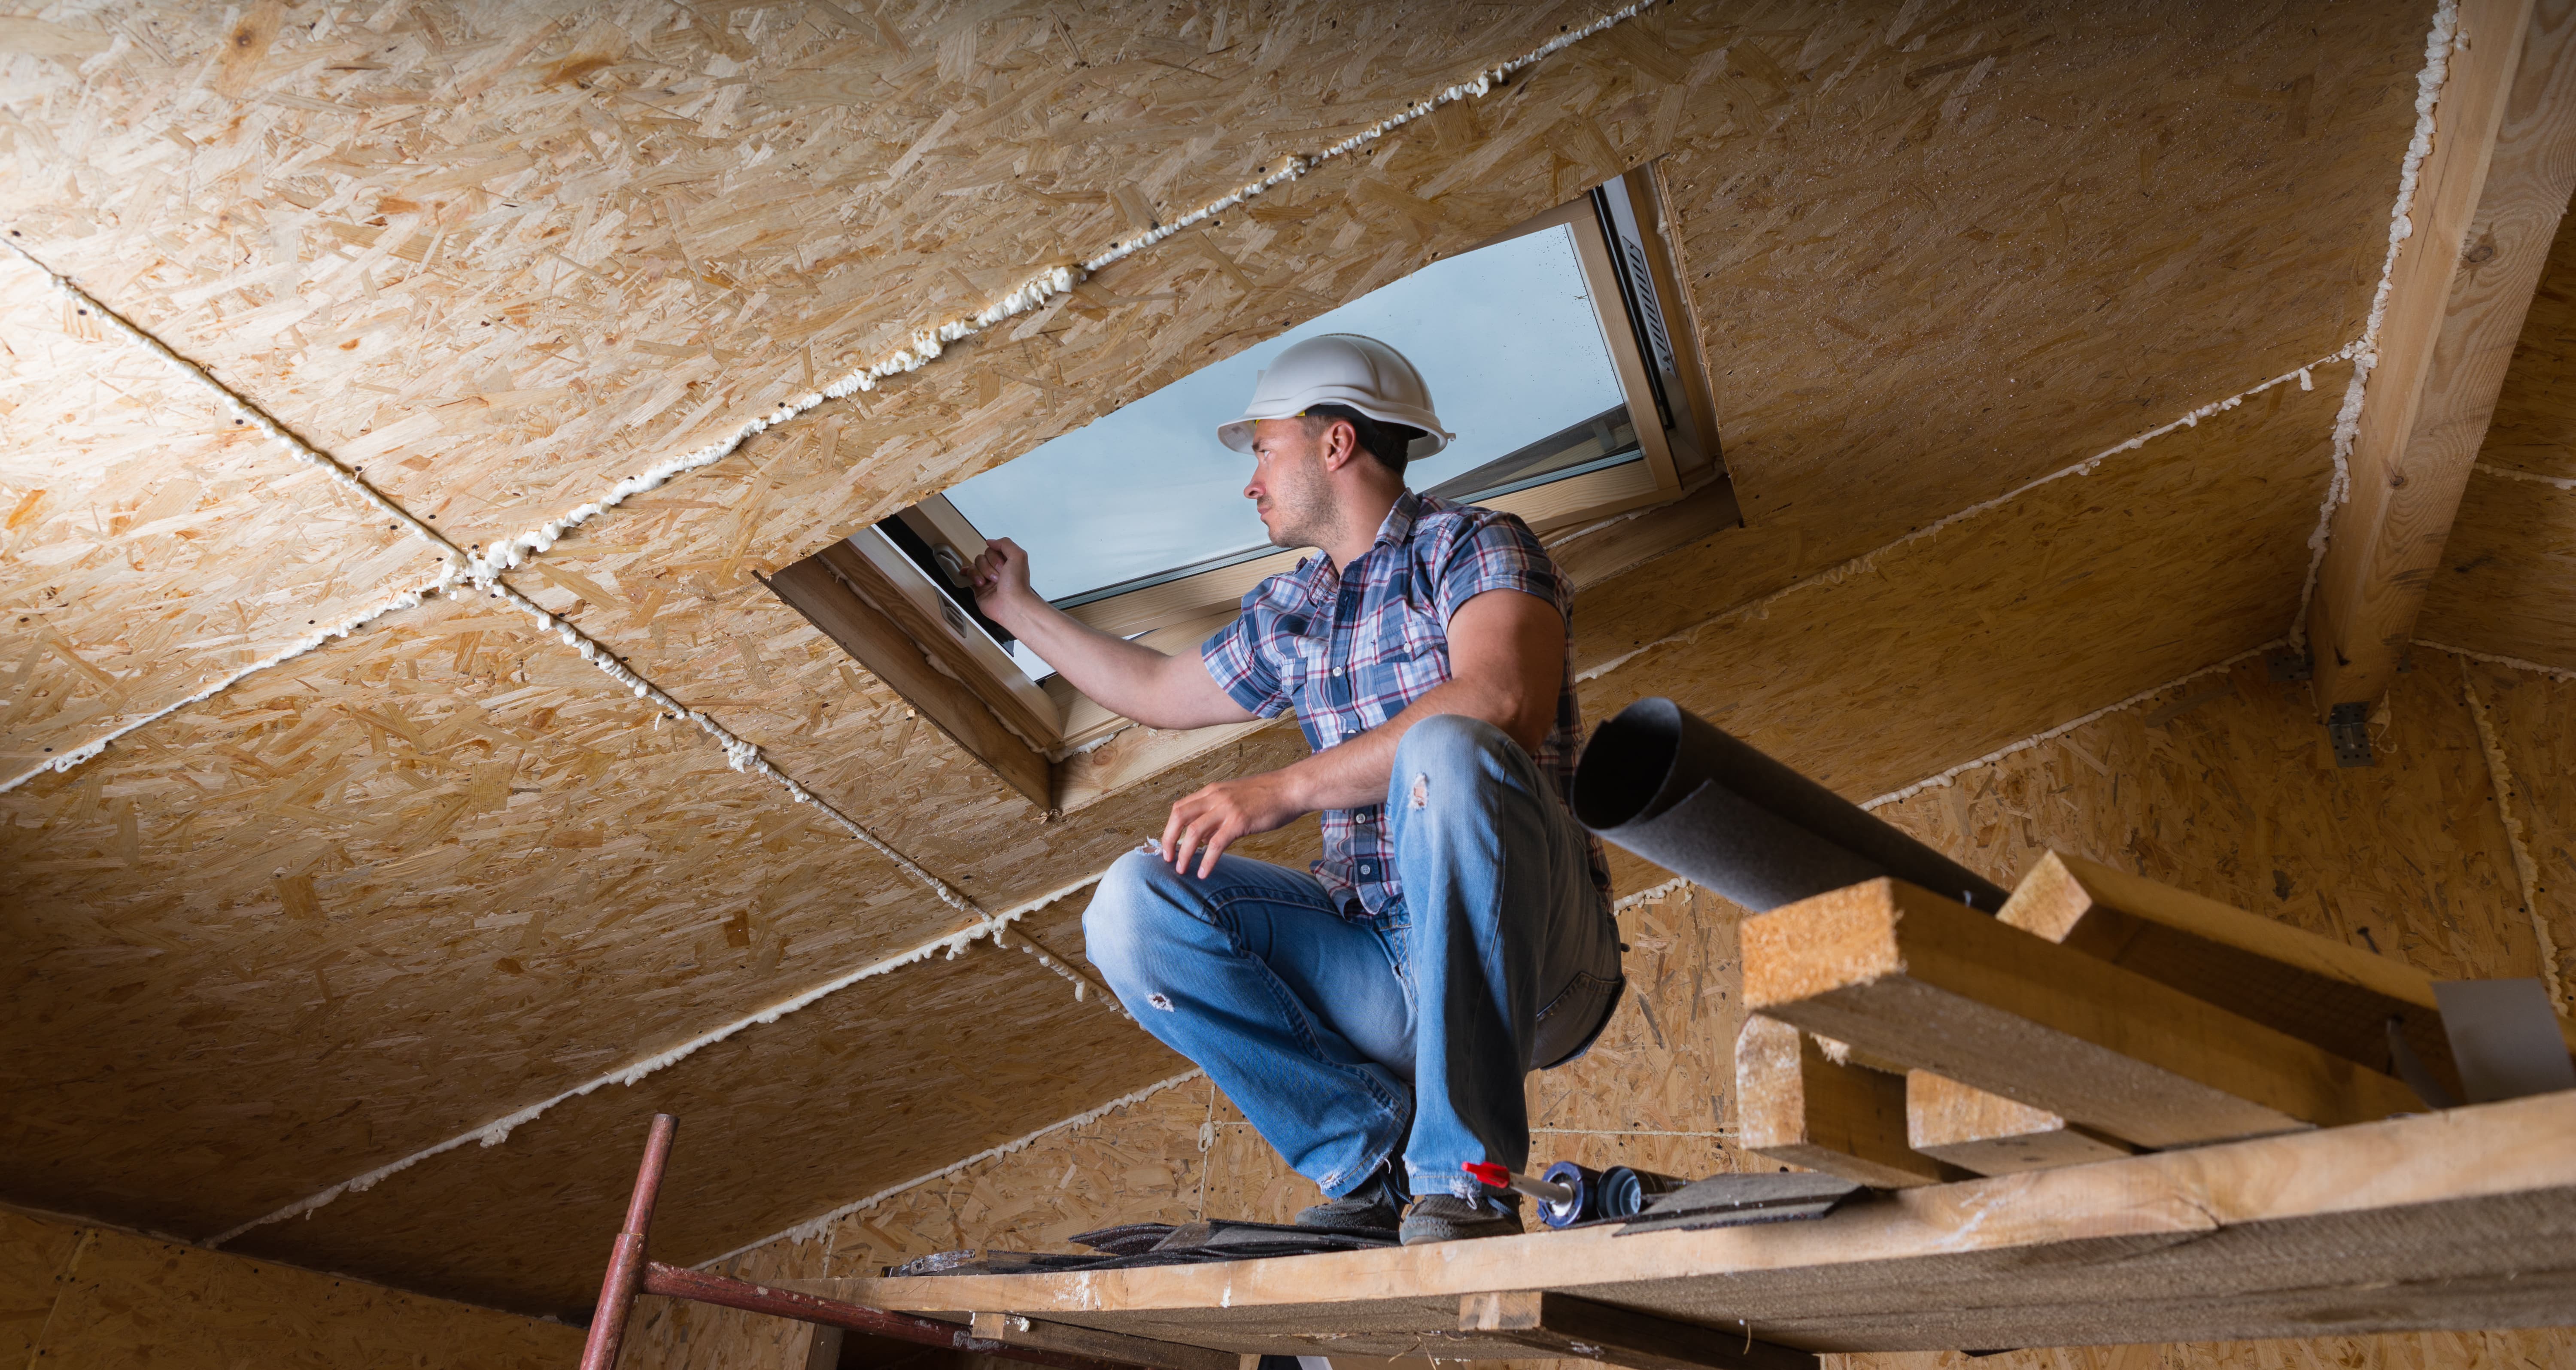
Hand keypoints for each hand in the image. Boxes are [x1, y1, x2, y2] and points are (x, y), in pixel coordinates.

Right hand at [966, 536, 1036, 623]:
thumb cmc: (1017, 585)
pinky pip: (968, 577)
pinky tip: (968, 575)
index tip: (1002, 566)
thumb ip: (1005, 543)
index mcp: (1007, 562)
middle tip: (997, 577)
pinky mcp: (979, 589)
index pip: (992, 550)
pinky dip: (968, 575)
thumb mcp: (1018, 555)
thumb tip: (990, 541)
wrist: (1012, 605)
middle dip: (988, 566)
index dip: (995, 557)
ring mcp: (988, 579)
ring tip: (988, 582)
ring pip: (974, 566)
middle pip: (981, 557)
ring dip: (980, 573)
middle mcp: (998, 570)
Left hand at [1160, 771, 1306, 878]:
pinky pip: (1216, 844)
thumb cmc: (1268, 795)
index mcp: (1212, 791)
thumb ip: (1217, 815)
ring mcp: (1227, 808)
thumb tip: (1202, 837)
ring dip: (1184, 853)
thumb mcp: (1235, 799)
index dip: (1169, 828)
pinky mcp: (1239, 821)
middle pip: (1179, 816)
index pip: (1180, 808)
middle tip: (1167, 859)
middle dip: (1168, 839)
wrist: (1291, 788)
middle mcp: (1215, 797)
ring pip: (1194, 831)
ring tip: (1182, 870)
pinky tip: (1204, 873)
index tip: (1168, 846)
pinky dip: (1207, 861)